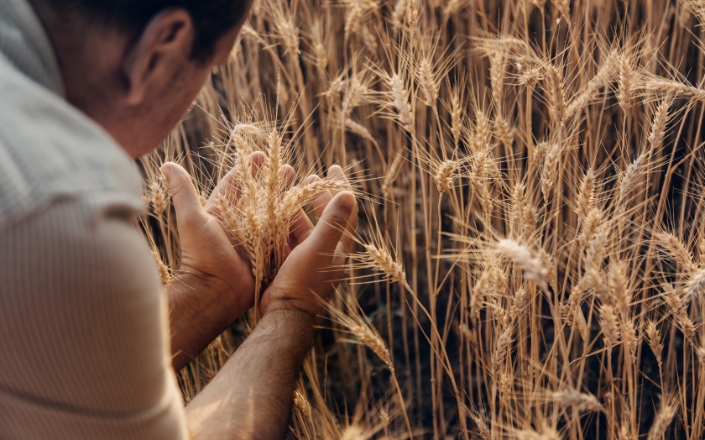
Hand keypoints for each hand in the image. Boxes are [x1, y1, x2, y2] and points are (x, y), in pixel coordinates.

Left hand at [161, 153, 289, 321]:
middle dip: (273, 181)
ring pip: (274, 213)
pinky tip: (305, 211)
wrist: (214, 291)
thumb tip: (166, 165)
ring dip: (286, 199)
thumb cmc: (200, 255)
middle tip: (289, 169)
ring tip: (301, 186)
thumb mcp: (192, 219)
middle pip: (259, 196)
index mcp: (220, 212)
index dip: (247, 169)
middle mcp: (239, 223)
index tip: (260, 154)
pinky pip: (282, 234)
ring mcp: (255, 238)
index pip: (236, 184)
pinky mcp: (267, 252)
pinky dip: (292, 222)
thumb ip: (183, 191)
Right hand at [259, 165, 357, 319]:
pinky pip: (289, 239)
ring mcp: (308, 259)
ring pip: (305, 227)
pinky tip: (273, 214)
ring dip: (299, 209)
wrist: (284, 315)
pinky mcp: (291, 265)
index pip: (346, 211)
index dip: (341, 187)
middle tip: (311, 178)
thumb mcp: (318, 248)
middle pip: (326, 217)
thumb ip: (332, 221)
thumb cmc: (304, 282)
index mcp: (339, 247)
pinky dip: (283, 225)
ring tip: (289, 192)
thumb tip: (348, 194)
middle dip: (319, 196)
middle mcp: (326, 252)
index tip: (333, 167)